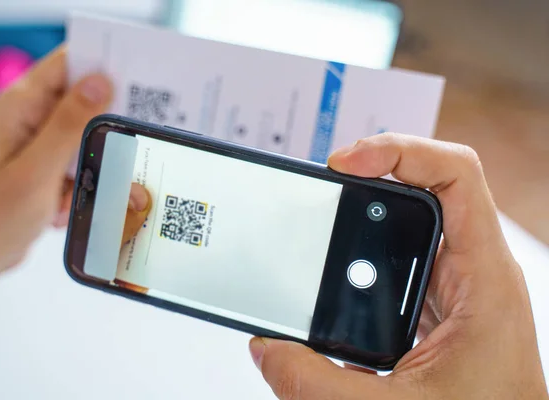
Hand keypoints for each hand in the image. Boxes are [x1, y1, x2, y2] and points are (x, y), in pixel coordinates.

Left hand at [0, 46, 149, 313]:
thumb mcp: (35, 171)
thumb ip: (67, 125)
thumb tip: (100, 82)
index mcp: (21, 106)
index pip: (67, 64)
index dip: (101, 63)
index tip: (138, 75)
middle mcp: (30, 117)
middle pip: (83, 98)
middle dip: (108, 118)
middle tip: (130, 136)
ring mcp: (40, 141)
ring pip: (87, 133)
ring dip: (96, 158)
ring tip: (86, 185)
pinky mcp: (48, 164)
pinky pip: (82, 159)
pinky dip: (86, 179)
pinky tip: (69, 202)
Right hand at [249, 133, 547, 398]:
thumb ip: (319, 386)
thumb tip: (268, 351)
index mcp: (483, 279)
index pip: (456, 175)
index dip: (400, 150)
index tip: (346, 163)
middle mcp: (471, 271)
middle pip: (427, 185)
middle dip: (375, 170)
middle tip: (330, 177)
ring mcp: (452, 284)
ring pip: (413, 218)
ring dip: (370, 206)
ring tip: (331, 204)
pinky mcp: (434, 302)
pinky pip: (401, 253)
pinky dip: (367, 245)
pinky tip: (342, 257)